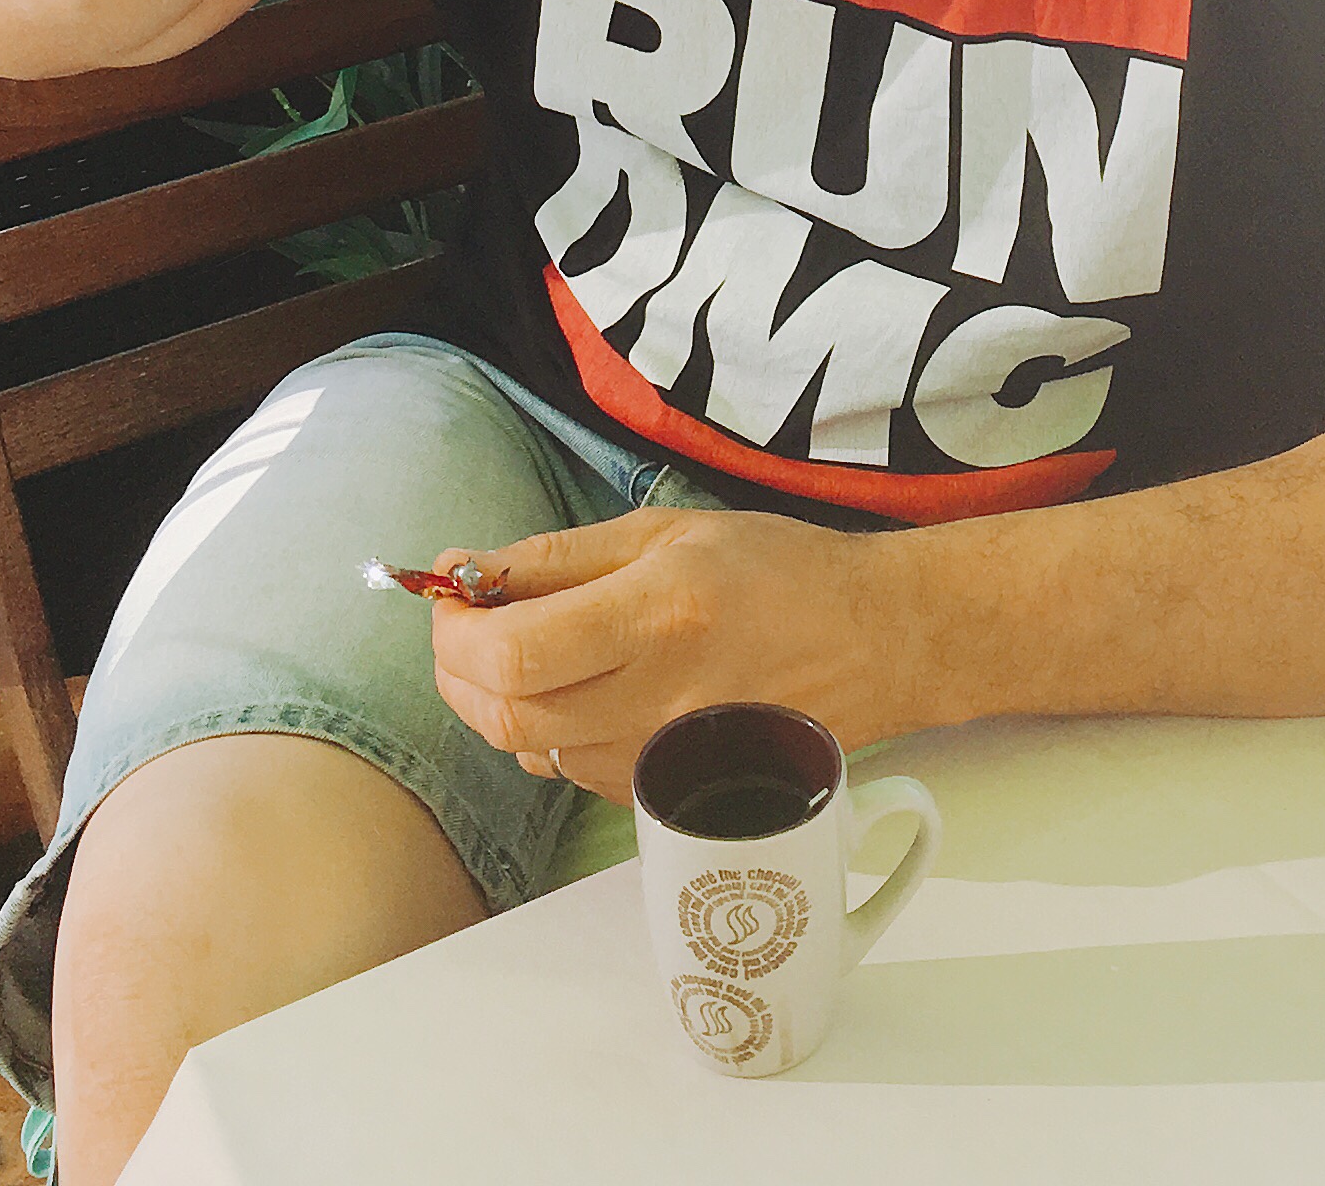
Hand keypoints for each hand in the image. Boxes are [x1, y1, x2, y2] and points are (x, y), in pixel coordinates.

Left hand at [426, 505, 923, 801]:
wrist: (875, 644)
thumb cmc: (777, 571)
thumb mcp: (668, 530)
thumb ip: (558, 558)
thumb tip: (464, 569)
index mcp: (659, 617)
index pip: (516, 654)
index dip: (456, 632)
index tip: (449, 598)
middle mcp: (658, 701)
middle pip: (506, 714)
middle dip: (457, 669)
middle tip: (464, 621)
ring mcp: (664, 761)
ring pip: (530, 749)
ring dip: (496, 699)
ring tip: (519, 645)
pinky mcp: (668, 794)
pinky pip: (571, 770)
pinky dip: (545, 727)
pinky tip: (572, 684)